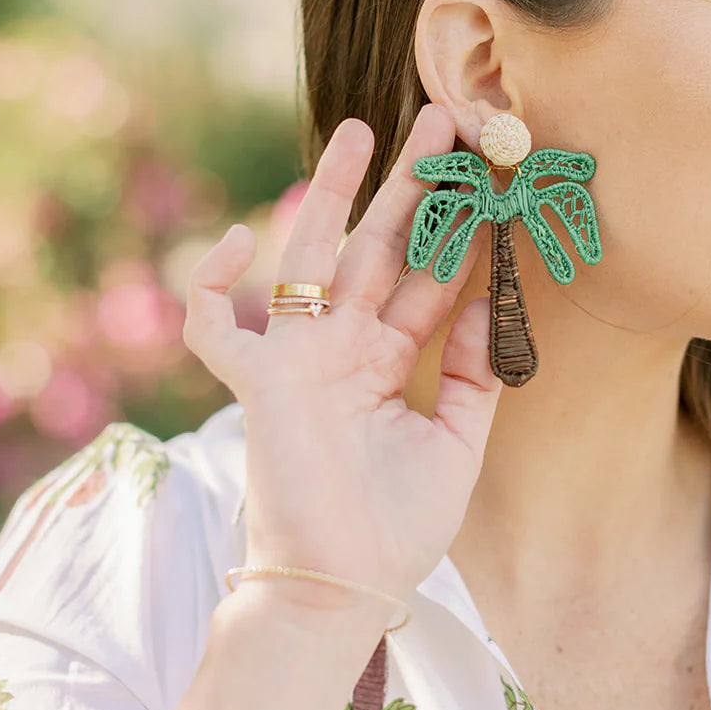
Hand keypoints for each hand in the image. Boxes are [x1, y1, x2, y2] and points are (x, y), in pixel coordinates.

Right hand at [182, 103, 500, 623]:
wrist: (346, 588)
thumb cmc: (398, 527)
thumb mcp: (455, 443)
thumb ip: (472, 372)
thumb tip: (491, 300)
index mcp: (388, 360)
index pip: (429, 280)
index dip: (461, 233)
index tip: (496, 183)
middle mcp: (344, 348)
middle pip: (381, 247)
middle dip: (411, 185)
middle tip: (443, 121)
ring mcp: (300, 360)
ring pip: (313, 256)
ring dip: (334, 193)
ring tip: (361, 129)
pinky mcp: (261, 385)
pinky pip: (218, 327)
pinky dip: (214, 287)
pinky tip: (242, 241)